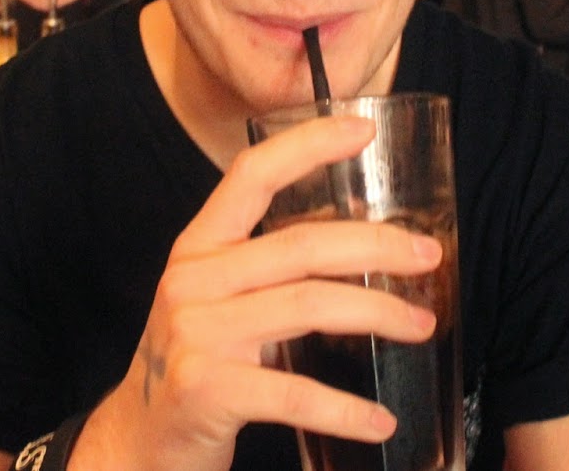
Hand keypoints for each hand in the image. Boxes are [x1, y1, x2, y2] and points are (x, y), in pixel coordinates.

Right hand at [70, 115, 442, 470]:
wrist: (139, 444)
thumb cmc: (197, 366)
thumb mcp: (216, 302)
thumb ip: (267, 272)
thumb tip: (366, 246)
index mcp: (198, 248)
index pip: (251, 176)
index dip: (307, 145)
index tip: (365, 128)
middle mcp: (192, 281)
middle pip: (300, 244)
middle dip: (376, 244)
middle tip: (429, 255)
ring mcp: (197, 335)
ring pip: (309, 306)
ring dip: (378, 313)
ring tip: (422, 325)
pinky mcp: (206, 390)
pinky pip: (294, 392)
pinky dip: (345, 409)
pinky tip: (380, 420)